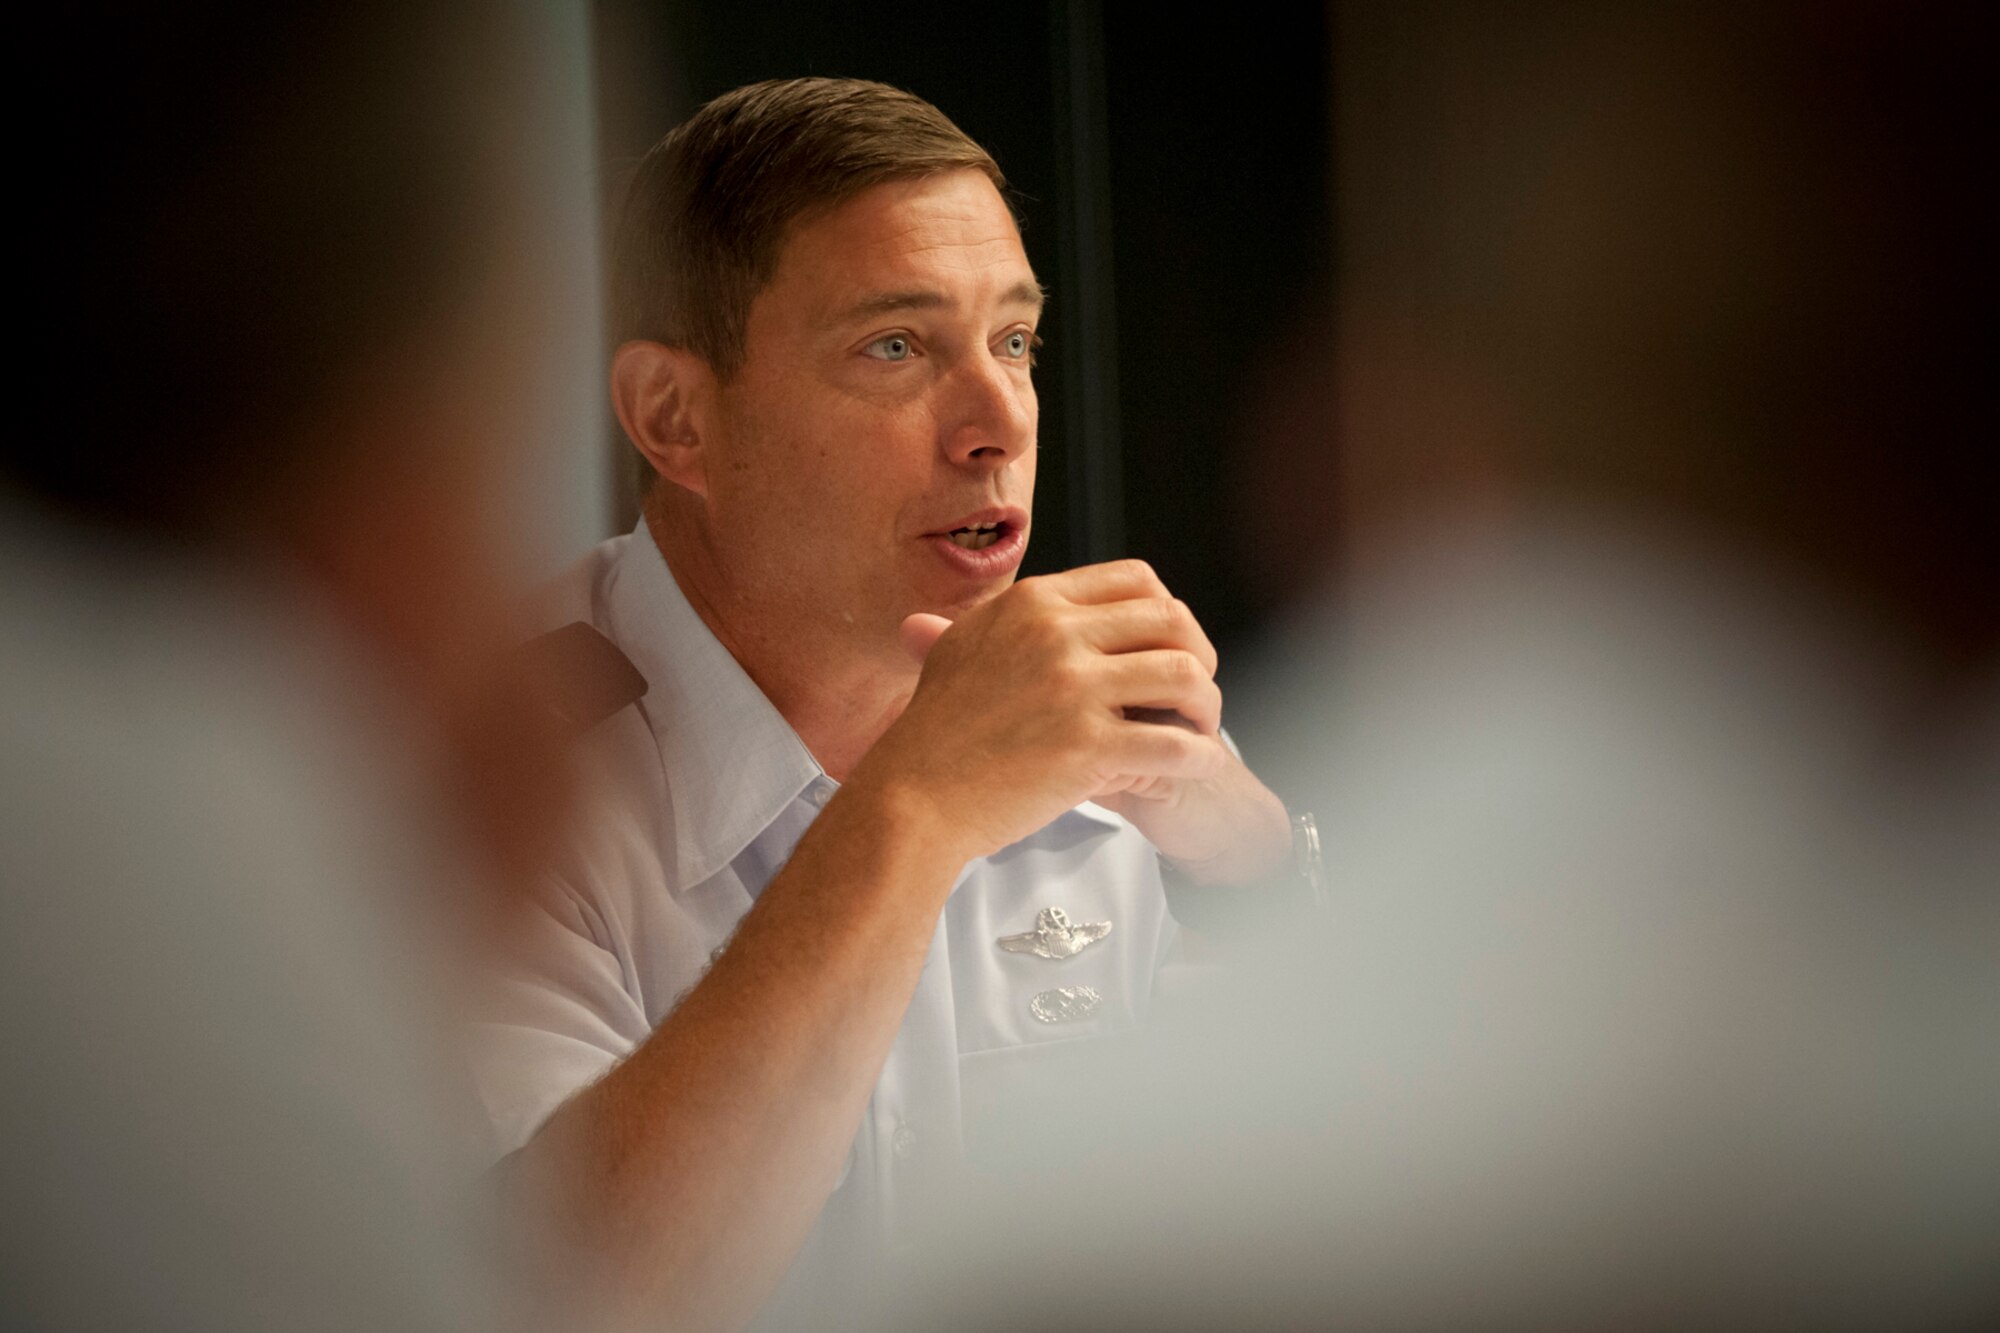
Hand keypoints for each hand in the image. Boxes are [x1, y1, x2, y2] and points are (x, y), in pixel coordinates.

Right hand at [869, 560, 1286, 880]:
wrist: (912, 796)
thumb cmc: (934, 731)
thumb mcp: (961, 647)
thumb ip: (1003, 620)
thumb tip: (1031, 607)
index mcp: (1034, 603)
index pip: (1137, 579)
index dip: (1168, 611)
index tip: (1171, 644)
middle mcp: (1057, 635)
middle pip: (1172, 621)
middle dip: (1200, 654)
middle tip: (1196, 689)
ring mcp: (1073, 690)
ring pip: (1185, 676)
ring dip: (1206, 704)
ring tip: (1199, 729)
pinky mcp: (1086, 747)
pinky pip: (1175, 744)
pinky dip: (1200, 756)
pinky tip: (1197, 765)